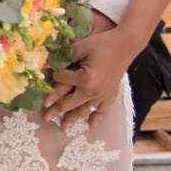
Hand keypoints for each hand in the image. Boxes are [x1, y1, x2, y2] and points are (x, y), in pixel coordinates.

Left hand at [40, 9, 114, 126]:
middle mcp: (94, 90)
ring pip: (84, 109)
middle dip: (55, 109)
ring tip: (63, 126)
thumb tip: (46, 63)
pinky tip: (91, 126)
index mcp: (85, 78)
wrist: (126, 45)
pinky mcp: (111, 94)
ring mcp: (103, 95)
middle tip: (44, 117)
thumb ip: (63, 56)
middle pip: (69, 102)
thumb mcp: (80, 47)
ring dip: (73, 118)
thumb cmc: (102, 44)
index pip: (61, 80)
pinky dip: (97, 118)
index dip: (53, 75)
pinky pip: (103, 110)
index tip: (47, 74)